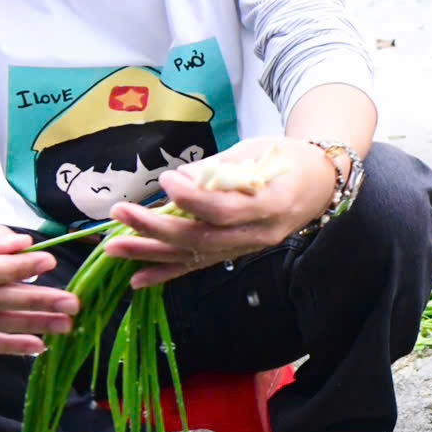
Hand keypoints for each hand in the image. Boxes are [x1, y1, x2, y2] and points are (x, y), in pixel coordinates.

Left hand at [105, 138, 336, 288]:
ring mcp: (245, 248)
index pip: (225, 209)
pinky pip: (197, 266)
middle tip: (120, 214)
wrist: (317, 185)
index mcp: (270, 203)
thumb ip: (216, 168)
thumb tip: (177, 180)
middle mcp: (257, 233)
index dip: (193, 199)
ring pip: (194, 255)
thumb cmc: (287, 161)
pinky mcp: (234, 253)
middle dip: (156, 228)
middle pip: (202, 237)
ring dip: (150, 253)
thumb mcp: (255, 152)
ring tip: (114, 247)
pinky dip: (165, 273)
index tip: (165, 181)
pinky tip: (136, 279)